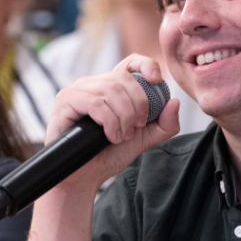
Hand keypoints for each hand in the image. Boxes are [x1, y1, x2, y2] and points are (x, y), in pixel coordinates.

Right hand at [45, 53, 179, 193]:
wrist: (86, 176)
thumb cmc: (109, 154)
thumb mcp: (144, 139)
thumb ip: (164, 124)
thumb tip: (175, 102)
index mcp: (111, 87)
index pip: (130, 63)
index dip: (146, 65)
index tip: (157, 80)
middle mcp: (93, 84)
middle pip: (124, 79)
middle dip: (137, 106)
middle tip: (134, 129)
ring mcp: (77, 91)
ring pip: (110, 91)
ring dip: (123, 118)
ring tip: (120, 137)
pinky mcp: (65, 102)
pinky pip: (94, 102)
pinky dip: (108, 121)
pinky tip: (110, 136)